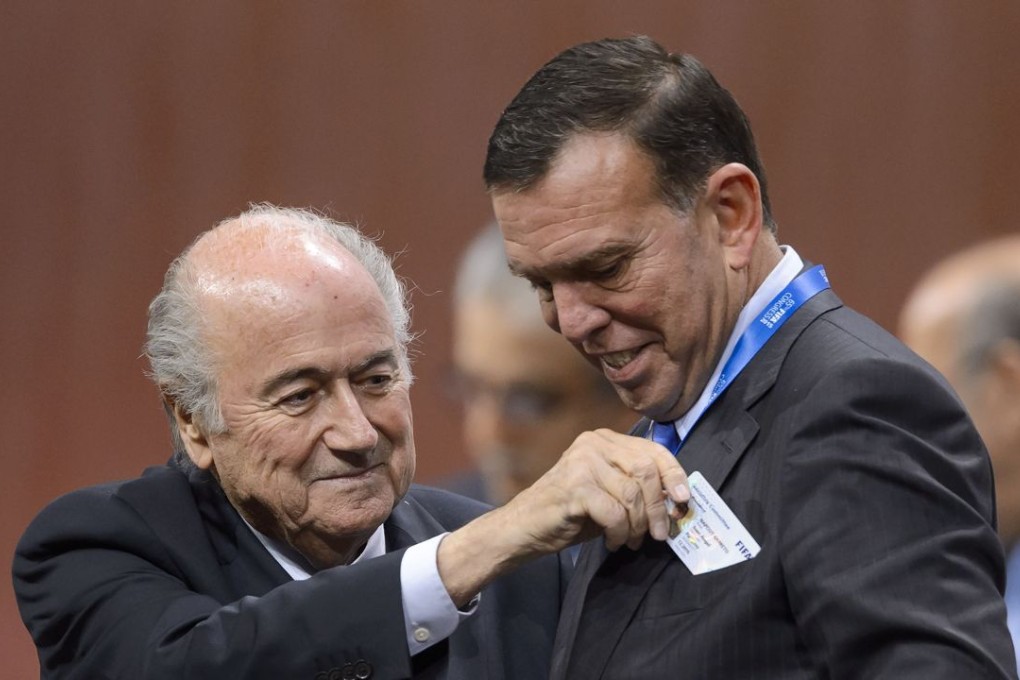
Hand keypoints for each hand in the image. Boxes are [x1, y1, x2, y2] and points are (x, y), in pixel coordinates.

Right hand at [504, 428, 689, 551]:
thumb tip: (677, 499)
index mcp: (603, 438)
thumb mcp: (608, 491)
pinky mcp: (575, 487)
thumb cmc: (570, 511)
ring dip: (638, 525)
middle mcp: (593, 443)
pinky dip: (619, 532)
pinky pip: (615, 513)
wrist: (524, 527)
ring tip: (630, 540)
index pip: (652, 450)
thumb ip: (636, 485)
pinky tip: (612, 541)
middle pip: (646, 470)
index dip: (674, 474)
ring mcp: (582, 463)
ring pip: (632, 495)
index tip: (683, 500)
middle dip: (658, 507)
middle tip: (659, 533)